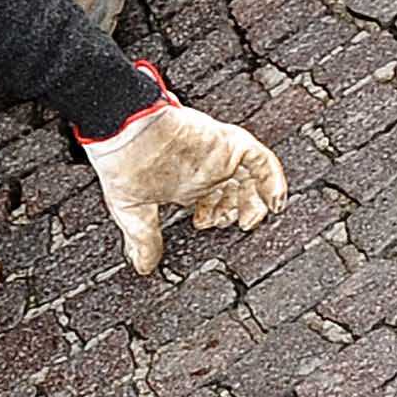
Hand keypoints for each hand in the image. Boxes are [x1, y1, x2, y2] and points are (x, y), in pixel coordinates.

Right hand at [80, 61, 286, 274]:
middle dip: (233, 209)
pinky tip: (274, 202)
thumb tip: (143, 266)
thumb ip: (142, 239)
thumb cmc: (121, 160)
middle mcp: (203, 166)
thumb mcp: (131, 210)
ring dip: (256, 200)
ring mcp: (218, 155)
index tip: (205, 225)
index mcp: (182, 179)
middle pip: (233, 189)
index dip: (212, 213)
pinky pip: (263, 161)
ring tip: (250, 219)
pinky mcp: (230, 144)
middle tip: (227, 223)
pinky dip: (274, 181)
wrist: (124, 131)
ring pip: (252, 176)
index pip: (209, 196)